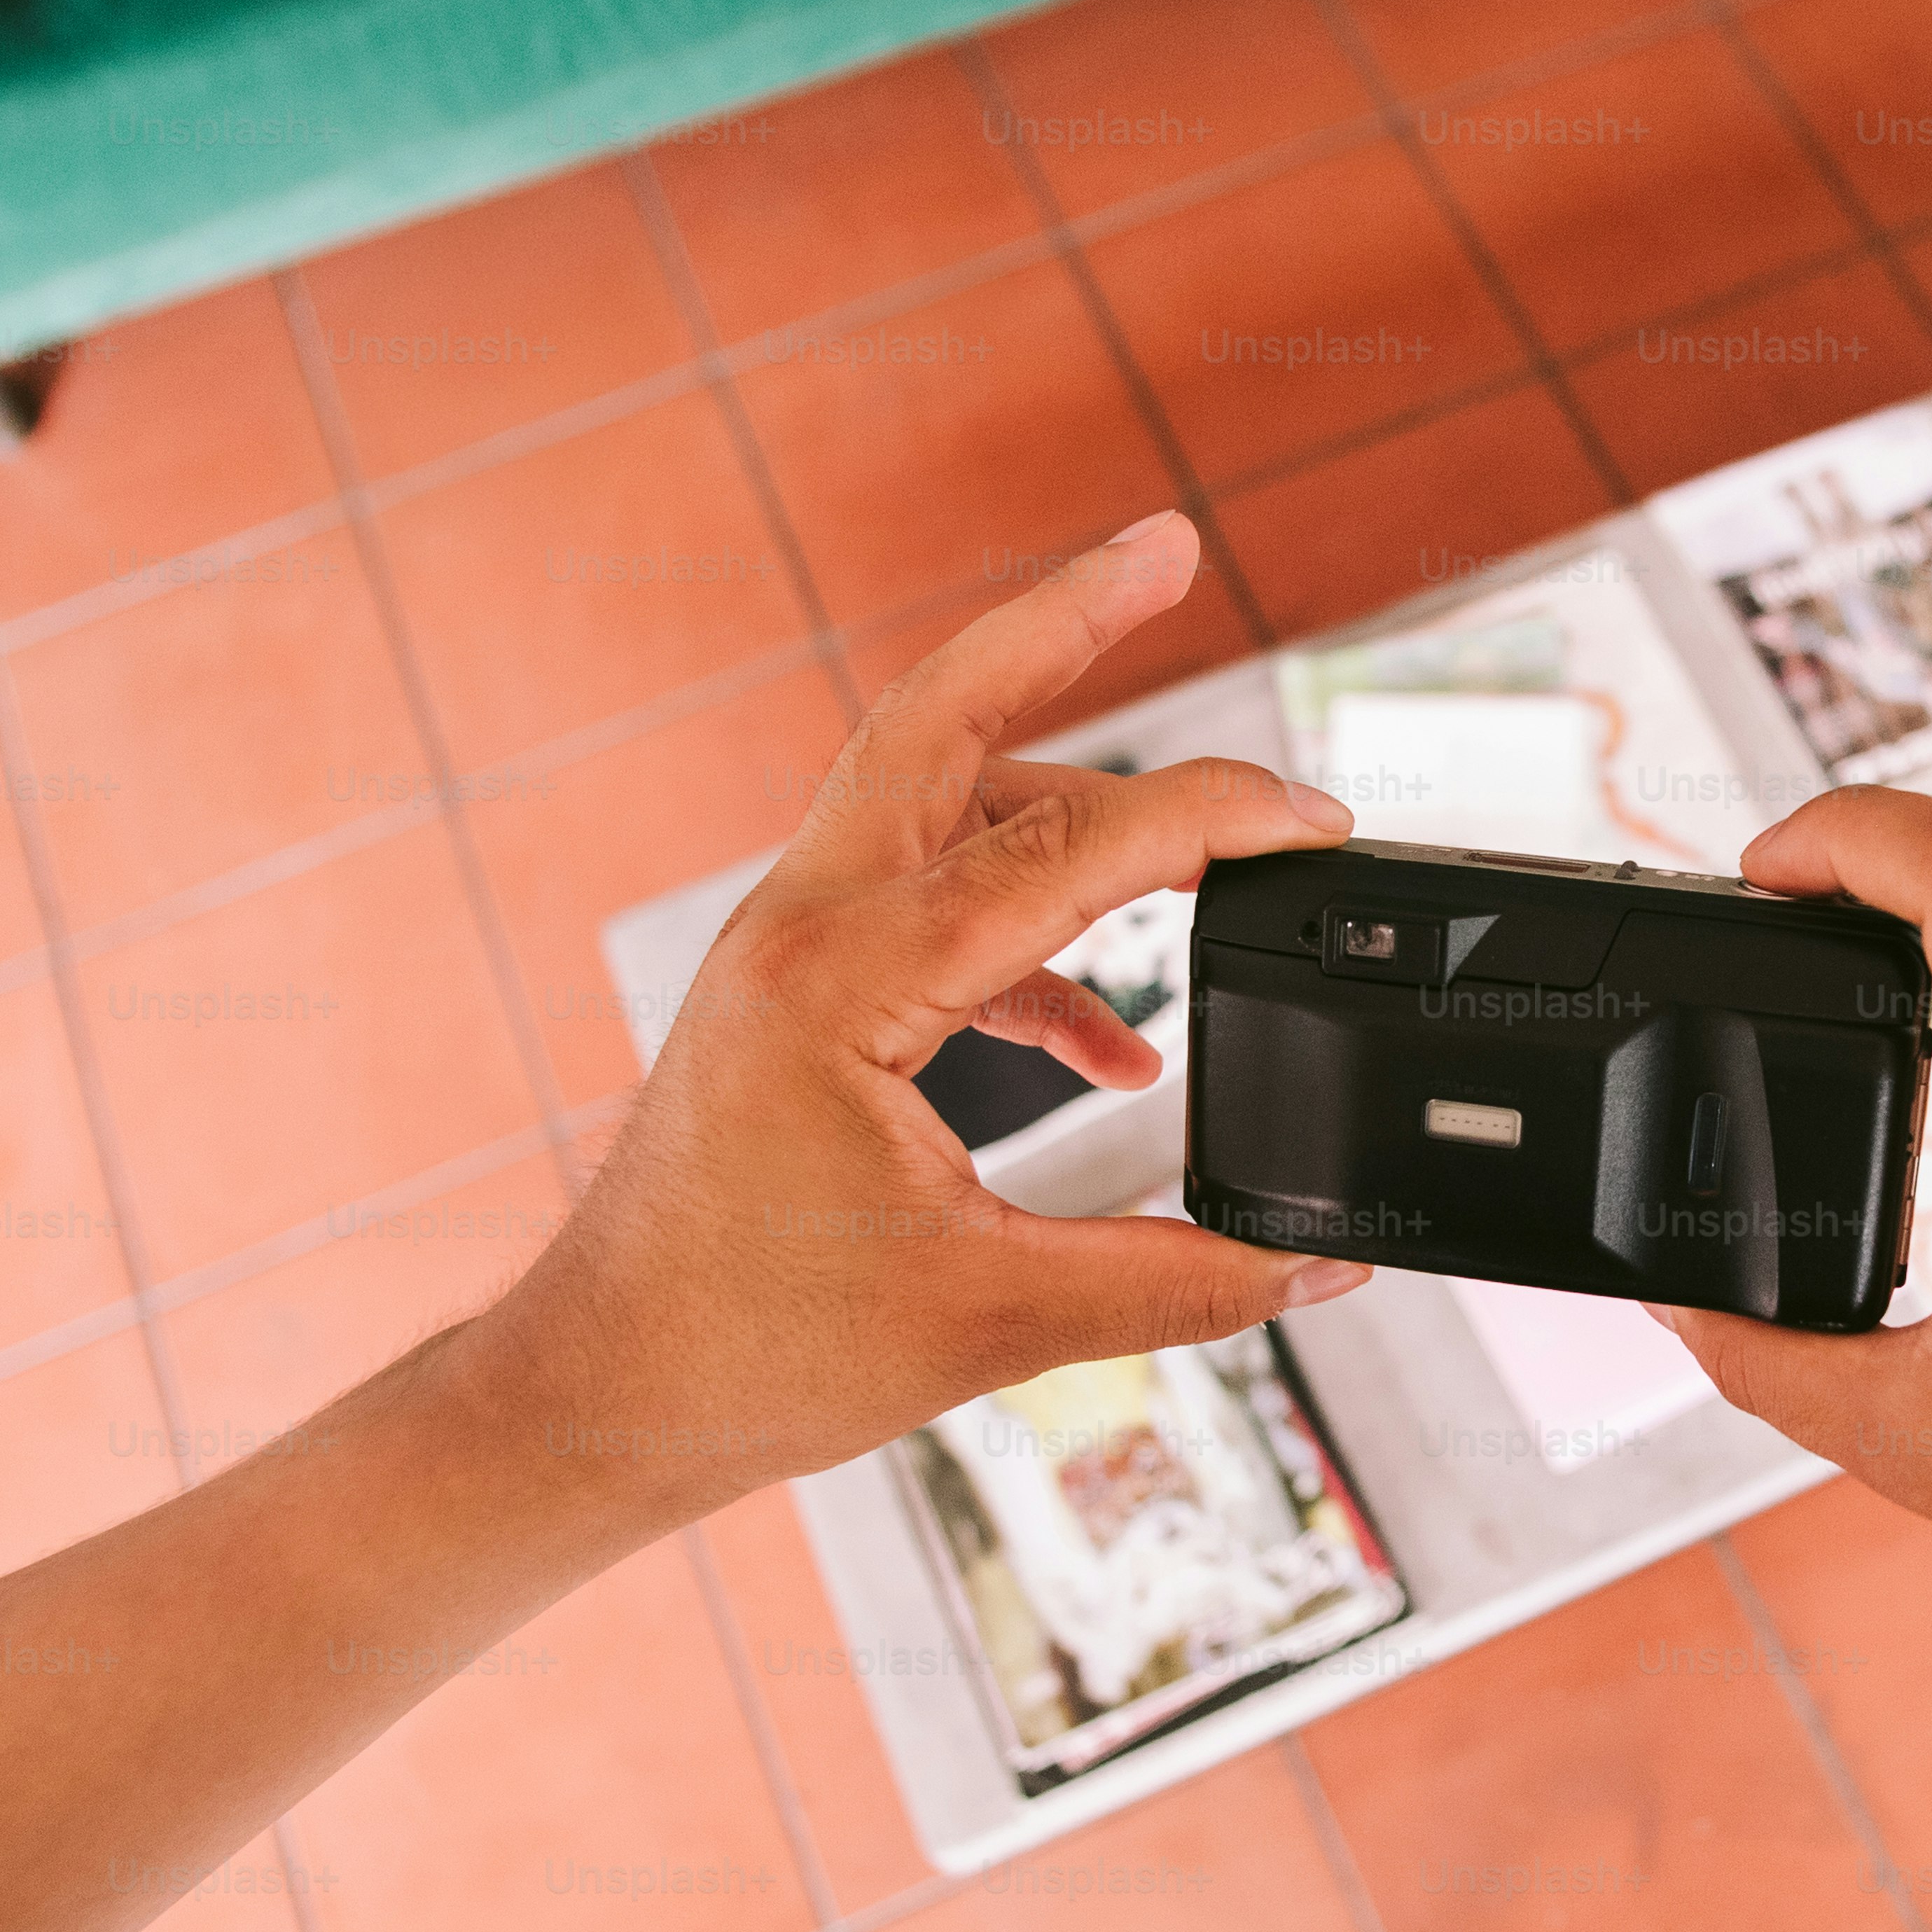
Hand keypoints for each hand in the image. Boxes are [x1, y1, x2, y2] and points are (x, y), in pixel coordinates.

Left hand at [453, 514, 1369, 1524]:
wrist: (606, 1389)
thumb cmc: (751, 1352)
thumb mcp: (993, 1326)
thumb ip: (1177, 1283)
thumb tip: (1325, 1271)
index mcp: (841, 981)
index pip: (1064, 848)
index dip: (1209, 820)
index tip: (1318, 820)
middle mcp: (804, 930)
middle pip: (946, 713)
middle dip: (1064, 622)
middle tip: (1165, 542)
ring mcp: (793, 952)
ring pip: (939, 795)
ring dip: (1067, 772)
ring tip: (1191, 798)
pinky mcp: (801, 996)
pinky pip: (938, 911)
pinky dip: (1041, 942)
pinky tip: (1121, 1049)